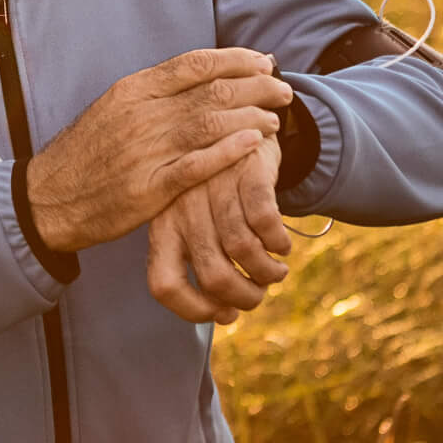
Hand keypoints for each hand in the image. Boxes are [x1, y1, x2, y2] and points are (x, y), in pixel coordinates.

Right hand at [25, 48, 294, 253]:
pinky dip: (227, 151)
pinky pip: (195, 164)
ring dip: (250, 117)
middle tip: (282, 90)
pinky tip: (252, 144)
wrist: (48, 198)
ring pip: (209, 124)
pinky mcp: (147, 188)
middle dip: (255, 88)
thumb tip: (198, 76)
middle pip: (210, 91)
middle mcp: (140, 114)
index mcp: (133, 90)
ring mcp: (144, 151)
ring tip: (276, 119)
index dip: (235, 60)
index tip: (263, 62)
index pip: (194, 64)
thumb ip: (154, 94)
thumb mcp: (113, 110)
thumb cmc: (86, 154)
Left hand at [146, 140, 292, 323]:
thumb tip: (224, 315)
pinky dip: (278, 243)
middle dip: (244, 297)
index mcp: (161, 227)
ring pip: (243, 251)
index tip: (223, 314)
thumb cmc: (213, 190)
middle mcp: (181, 209)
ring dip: (267, 273)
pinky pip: (266, 222)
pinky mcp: (246, 172)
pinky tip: (282, 245)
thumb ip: (199, 261)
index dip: (194, 310)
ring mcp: (213, 189)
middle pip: (213, 276)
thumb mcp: (190, 221)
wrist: (235, 127)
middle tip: (258, 295)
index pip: (164, 285)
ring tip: (276, 271)